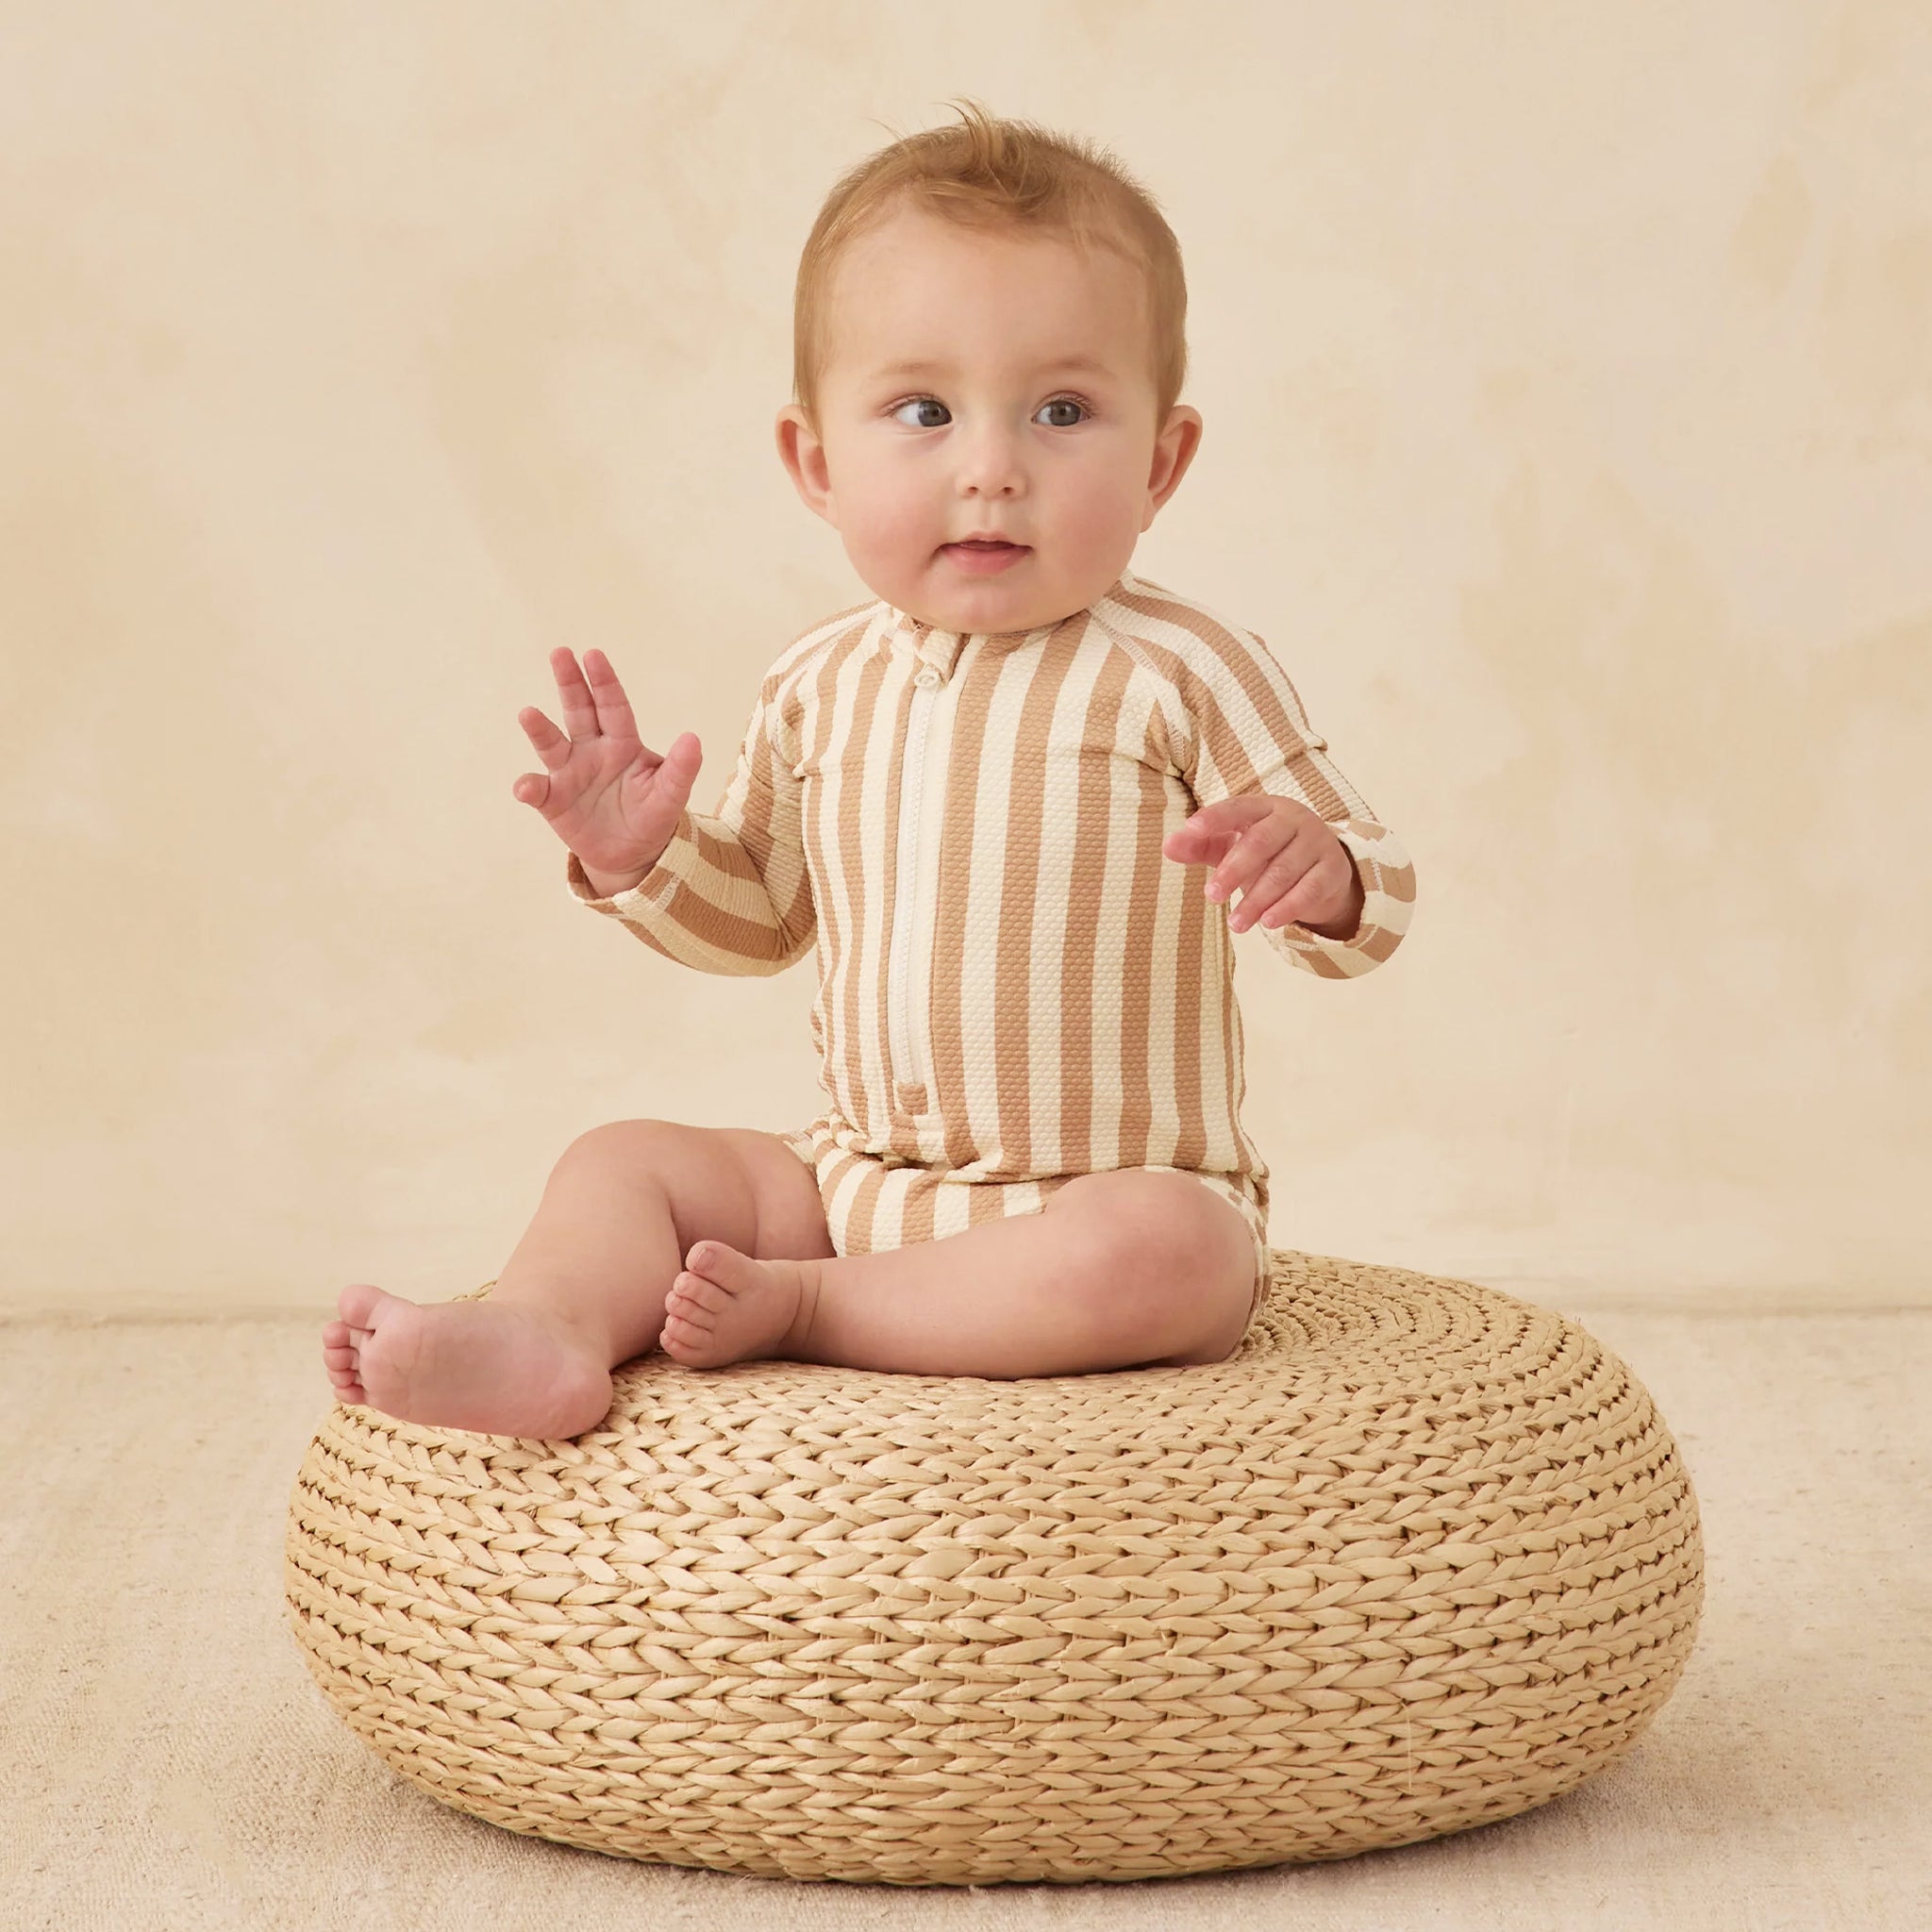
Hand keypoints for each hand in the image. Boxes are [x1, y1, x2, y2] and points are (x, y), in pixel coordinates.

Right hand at [511, 647, 701, 875]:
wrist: (633, 856)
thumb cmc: (653, 815)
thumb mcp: (671, 795)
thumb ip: (681, 769)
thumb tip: (693, 739)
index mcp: (622, 743)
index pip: (613, 706)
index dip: (604, 682)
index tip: (593, 655)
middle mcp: (592, 750)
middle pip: (578, 711)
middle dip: (569, 683)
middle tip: (560, 653)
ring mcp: (569, 773)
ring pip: (551, 744)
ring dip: (539, 729)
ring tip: (528, 714)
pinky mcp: (552, 800)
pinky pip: (537, 790)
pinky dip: (529, 787)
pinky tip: (526, 787)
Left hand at [1162, 796, 1363, 938]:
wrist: (1322, 869)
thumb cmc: (1268, 854)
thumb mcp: (1233, 847)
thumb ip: (1201, 845)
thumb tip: (1168, 846)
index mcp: (1265, 807)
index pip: (1238, 807)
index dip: (1215, 817)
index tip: (1191, 829)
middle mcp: (1294, 819)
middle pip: (1261, 841)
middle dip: (1233, 870)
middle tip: (1211, 896)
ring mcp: (1317, 842)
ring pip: (1284, 870)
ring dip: (1257, 899)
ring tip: (1236, 924)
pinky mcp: (1333, 869)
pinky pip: (1310, 889)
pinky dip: (1288, 907)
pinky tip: (1268, 923)